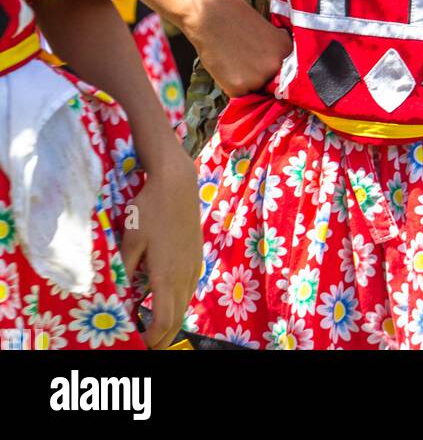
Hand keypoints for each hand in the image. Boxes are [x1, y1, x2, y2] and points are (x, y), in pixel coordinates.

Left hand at [122, 149, 201, 349]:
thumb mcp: (130, 241)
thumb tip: (118, 297)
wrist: (177, 184)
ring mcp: (193, 267)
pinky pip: (189, 291)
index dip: (153, 339)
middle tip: (146, 345)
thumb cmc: (149, 210)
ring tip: (153, 328)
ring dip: (171, 322)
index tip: (138, 343)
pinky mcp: (197, 258)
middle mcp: (184, 275)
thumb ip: (125, 271)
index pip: (164, 321)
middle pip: (177, 320)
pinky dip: (178, 304)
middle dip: (163, 338)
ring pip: (185, 306)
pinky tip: (165, 299)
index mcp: (166, 275)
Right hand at [191, 0, 293, 97]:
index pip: (287, 74)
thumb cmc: (235, 16)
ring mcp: (259, 78)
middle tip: (245, 61)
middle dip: (261, 78)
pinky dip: (231, 85)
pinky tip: (225, 67)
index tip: (266, 69)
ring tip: (234, 62)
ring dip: (246, 83)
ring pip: (254, 90)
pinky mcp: (239, 87)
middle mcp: (277, 65)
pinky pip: (238, 95)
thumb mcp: (267, 30)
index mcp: (287, 50)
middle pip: (271, 84)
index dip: (275, 73)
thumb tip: (280, 64)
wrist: (210, 14)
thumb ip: (275, 49)